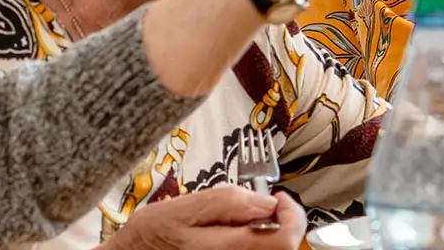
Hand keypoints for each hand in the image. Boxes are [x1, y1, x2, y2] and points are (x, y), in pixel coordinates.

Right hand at [101, 185, 303, 249]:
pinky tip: (231, 234)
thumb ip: (228, 202)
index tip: (280, 199)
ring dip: (263, 230)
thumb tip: (267, 202)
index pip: (285, 240)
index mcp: (227, 249)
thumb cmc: (151, 235)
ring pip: (267, 249)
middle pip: (281, 246)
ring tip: (236, 221)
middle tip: (258, 206)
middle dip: (277, 220)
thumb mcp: (184, 209)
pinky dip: (251, 240)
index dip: (292, 215)